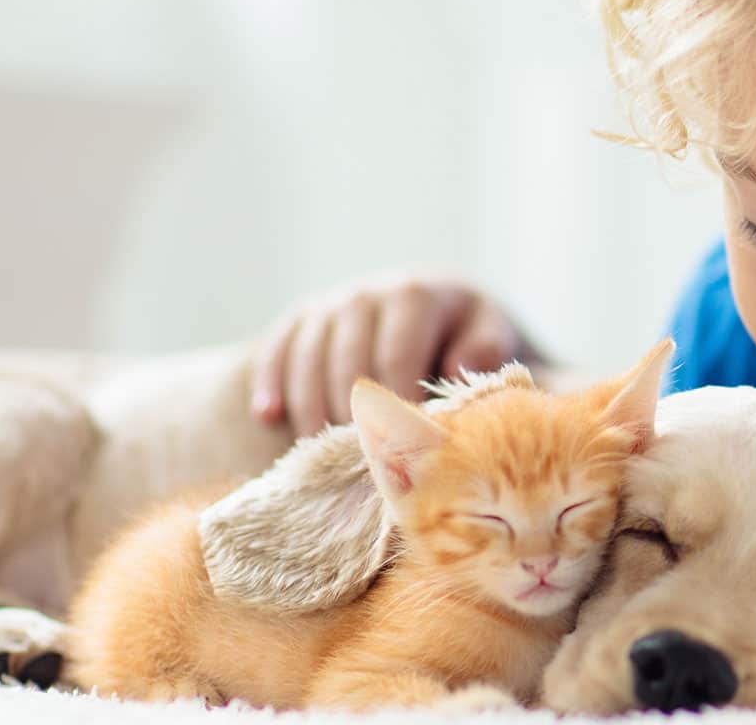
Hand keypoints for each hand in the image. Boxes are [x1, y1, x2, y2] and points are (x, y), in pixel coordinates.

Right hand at [250, 271, 535, 436]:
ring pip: (307, 360)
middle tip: (356, 462)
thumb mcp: (489, 334)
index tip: (400, 448)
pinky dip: (270, 381)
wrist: (438, 303)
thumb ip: (483, 351)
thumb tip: (457, 373)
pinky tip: (267, 415)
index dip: (395, 406)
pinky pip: (276, 347)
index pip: (395, 358)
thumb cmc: (467, 333)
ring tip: (316, 452)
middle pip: (346, 363)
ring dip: (309, 409)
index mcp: (415, 295)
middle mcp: (366, 293)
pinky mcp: (302, 316)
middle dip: (349, 415)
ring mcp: (330, 304)